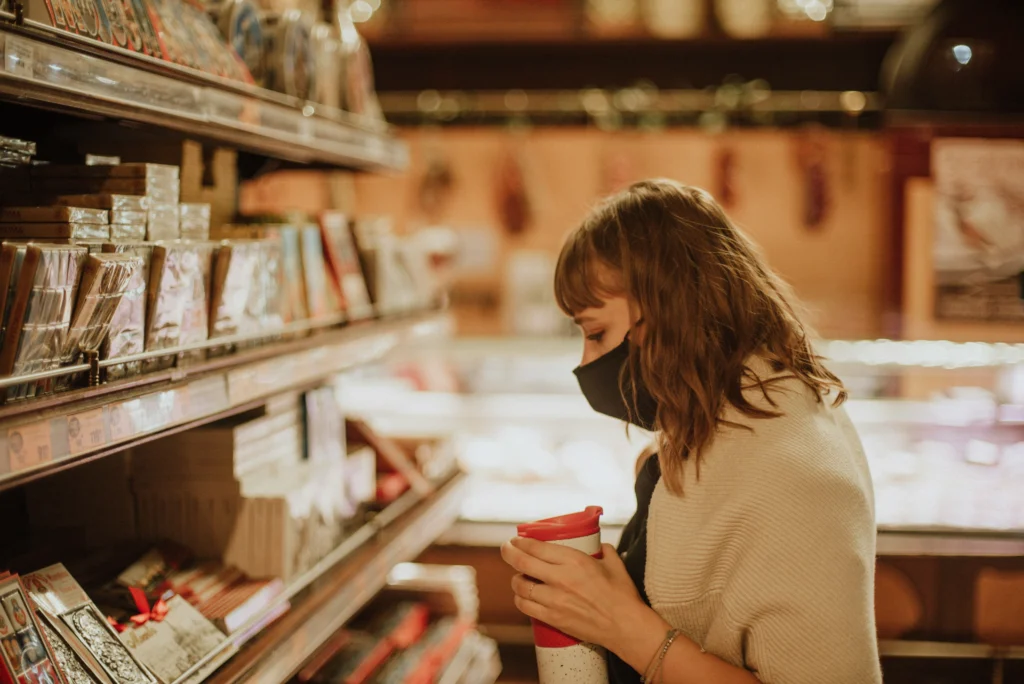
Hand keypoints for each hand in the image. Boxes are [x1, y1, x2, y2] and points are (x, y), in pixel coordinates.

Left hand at [501, 536, 647, 650]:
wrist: (626, 627)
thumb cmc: (622, 595)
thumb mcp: (614, 564)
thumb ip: (604, 550)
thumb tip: (599, 546)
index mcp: (574, 561)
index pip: (536, 548)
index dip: (520, 542)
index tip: (515, 540)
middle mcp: (560, 579)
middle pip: (522, 563)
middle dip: (508, 553)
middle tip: (506, 550)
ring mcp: (554, 600)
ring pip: (520, 586)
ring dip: (516, 579)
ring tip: (519, 576)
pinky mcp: (553, 618)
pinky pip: (526, 606)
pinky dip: (520, 599)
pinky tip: (523, 595)